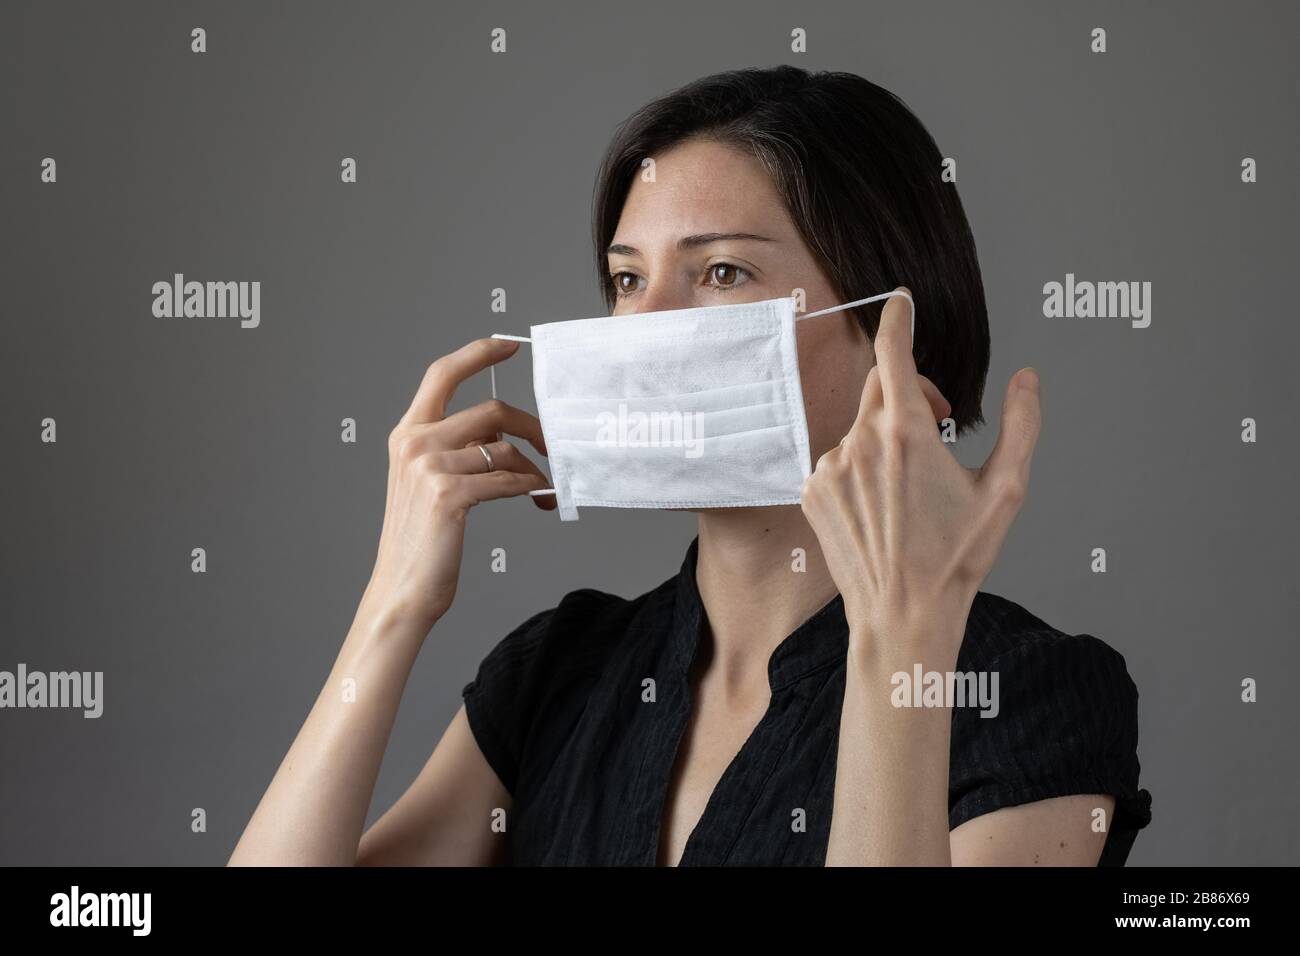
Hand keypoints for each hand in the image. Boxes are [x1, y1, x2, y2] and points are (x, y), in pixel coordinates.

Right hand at [361, 338, 553, 635]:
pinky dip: (531, 487)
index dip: (478, 354)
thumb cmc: (423, 540)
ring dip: (535, 468)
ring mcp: (430, 467)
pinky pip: (508, 479)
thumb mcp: (431, 483)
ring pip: (505, 449)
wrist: (403, 589)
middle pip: (490, 410)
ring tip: (544, 487)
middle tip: (551, 446)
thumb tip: (504, 435)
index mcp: (407, 435)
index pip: (442, 375)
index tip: (509, 345)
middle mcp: (414, 443)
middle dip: (531, 426)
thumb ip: (457, 450)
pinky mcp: (449, 494)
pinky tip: (538, 498)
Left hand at [800, 288, 1041, 660]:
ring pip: (859, 426)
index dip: (897, 319)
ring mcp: (829, 467)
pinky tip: (880, 506)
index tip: (899, 300)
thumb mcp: (1005, 490)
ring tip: (908, 487)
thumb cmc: (956, 558)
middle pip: (880, 386)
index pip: (893, 352)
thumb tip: (1026, 378)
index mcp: (905, 432)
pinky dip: (858, 467)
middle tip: (935, 427)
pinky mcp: (811, 491)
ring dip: (883, 438)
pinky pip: (836, 459)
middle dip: (909, 391)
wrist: (902, 614)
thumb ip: (1020, 424)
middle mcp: (859, 442)